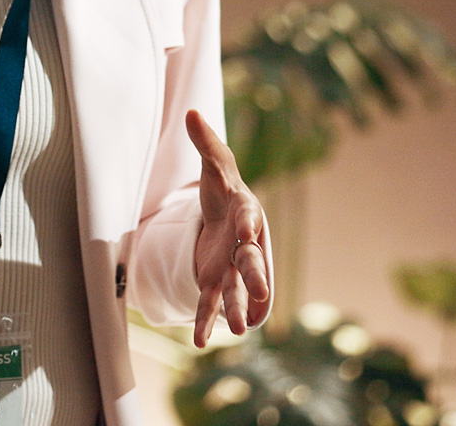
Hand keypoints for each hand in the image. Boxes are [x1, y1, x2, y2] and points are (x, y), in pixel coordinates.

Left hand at [187, 108, 272, 344]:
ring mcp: (231, 268)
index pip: (248, 217)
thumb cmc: (223, 190)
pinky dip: (205, 322)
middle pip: (252, 262)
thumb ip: (206, 143)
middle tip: (263, 292)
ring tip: (235, 332)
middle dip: (257, 276)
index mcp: (245, 213)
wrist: (224, 218)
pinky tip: (199, 342)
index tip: (247, 229)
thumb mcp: (215, 166)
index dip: (247, 222)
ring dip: (236, 310)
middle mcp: (244, 245)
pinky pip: (211, 303)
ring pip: (236, 290)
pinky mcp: (215, 282)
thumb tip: (192, 113)